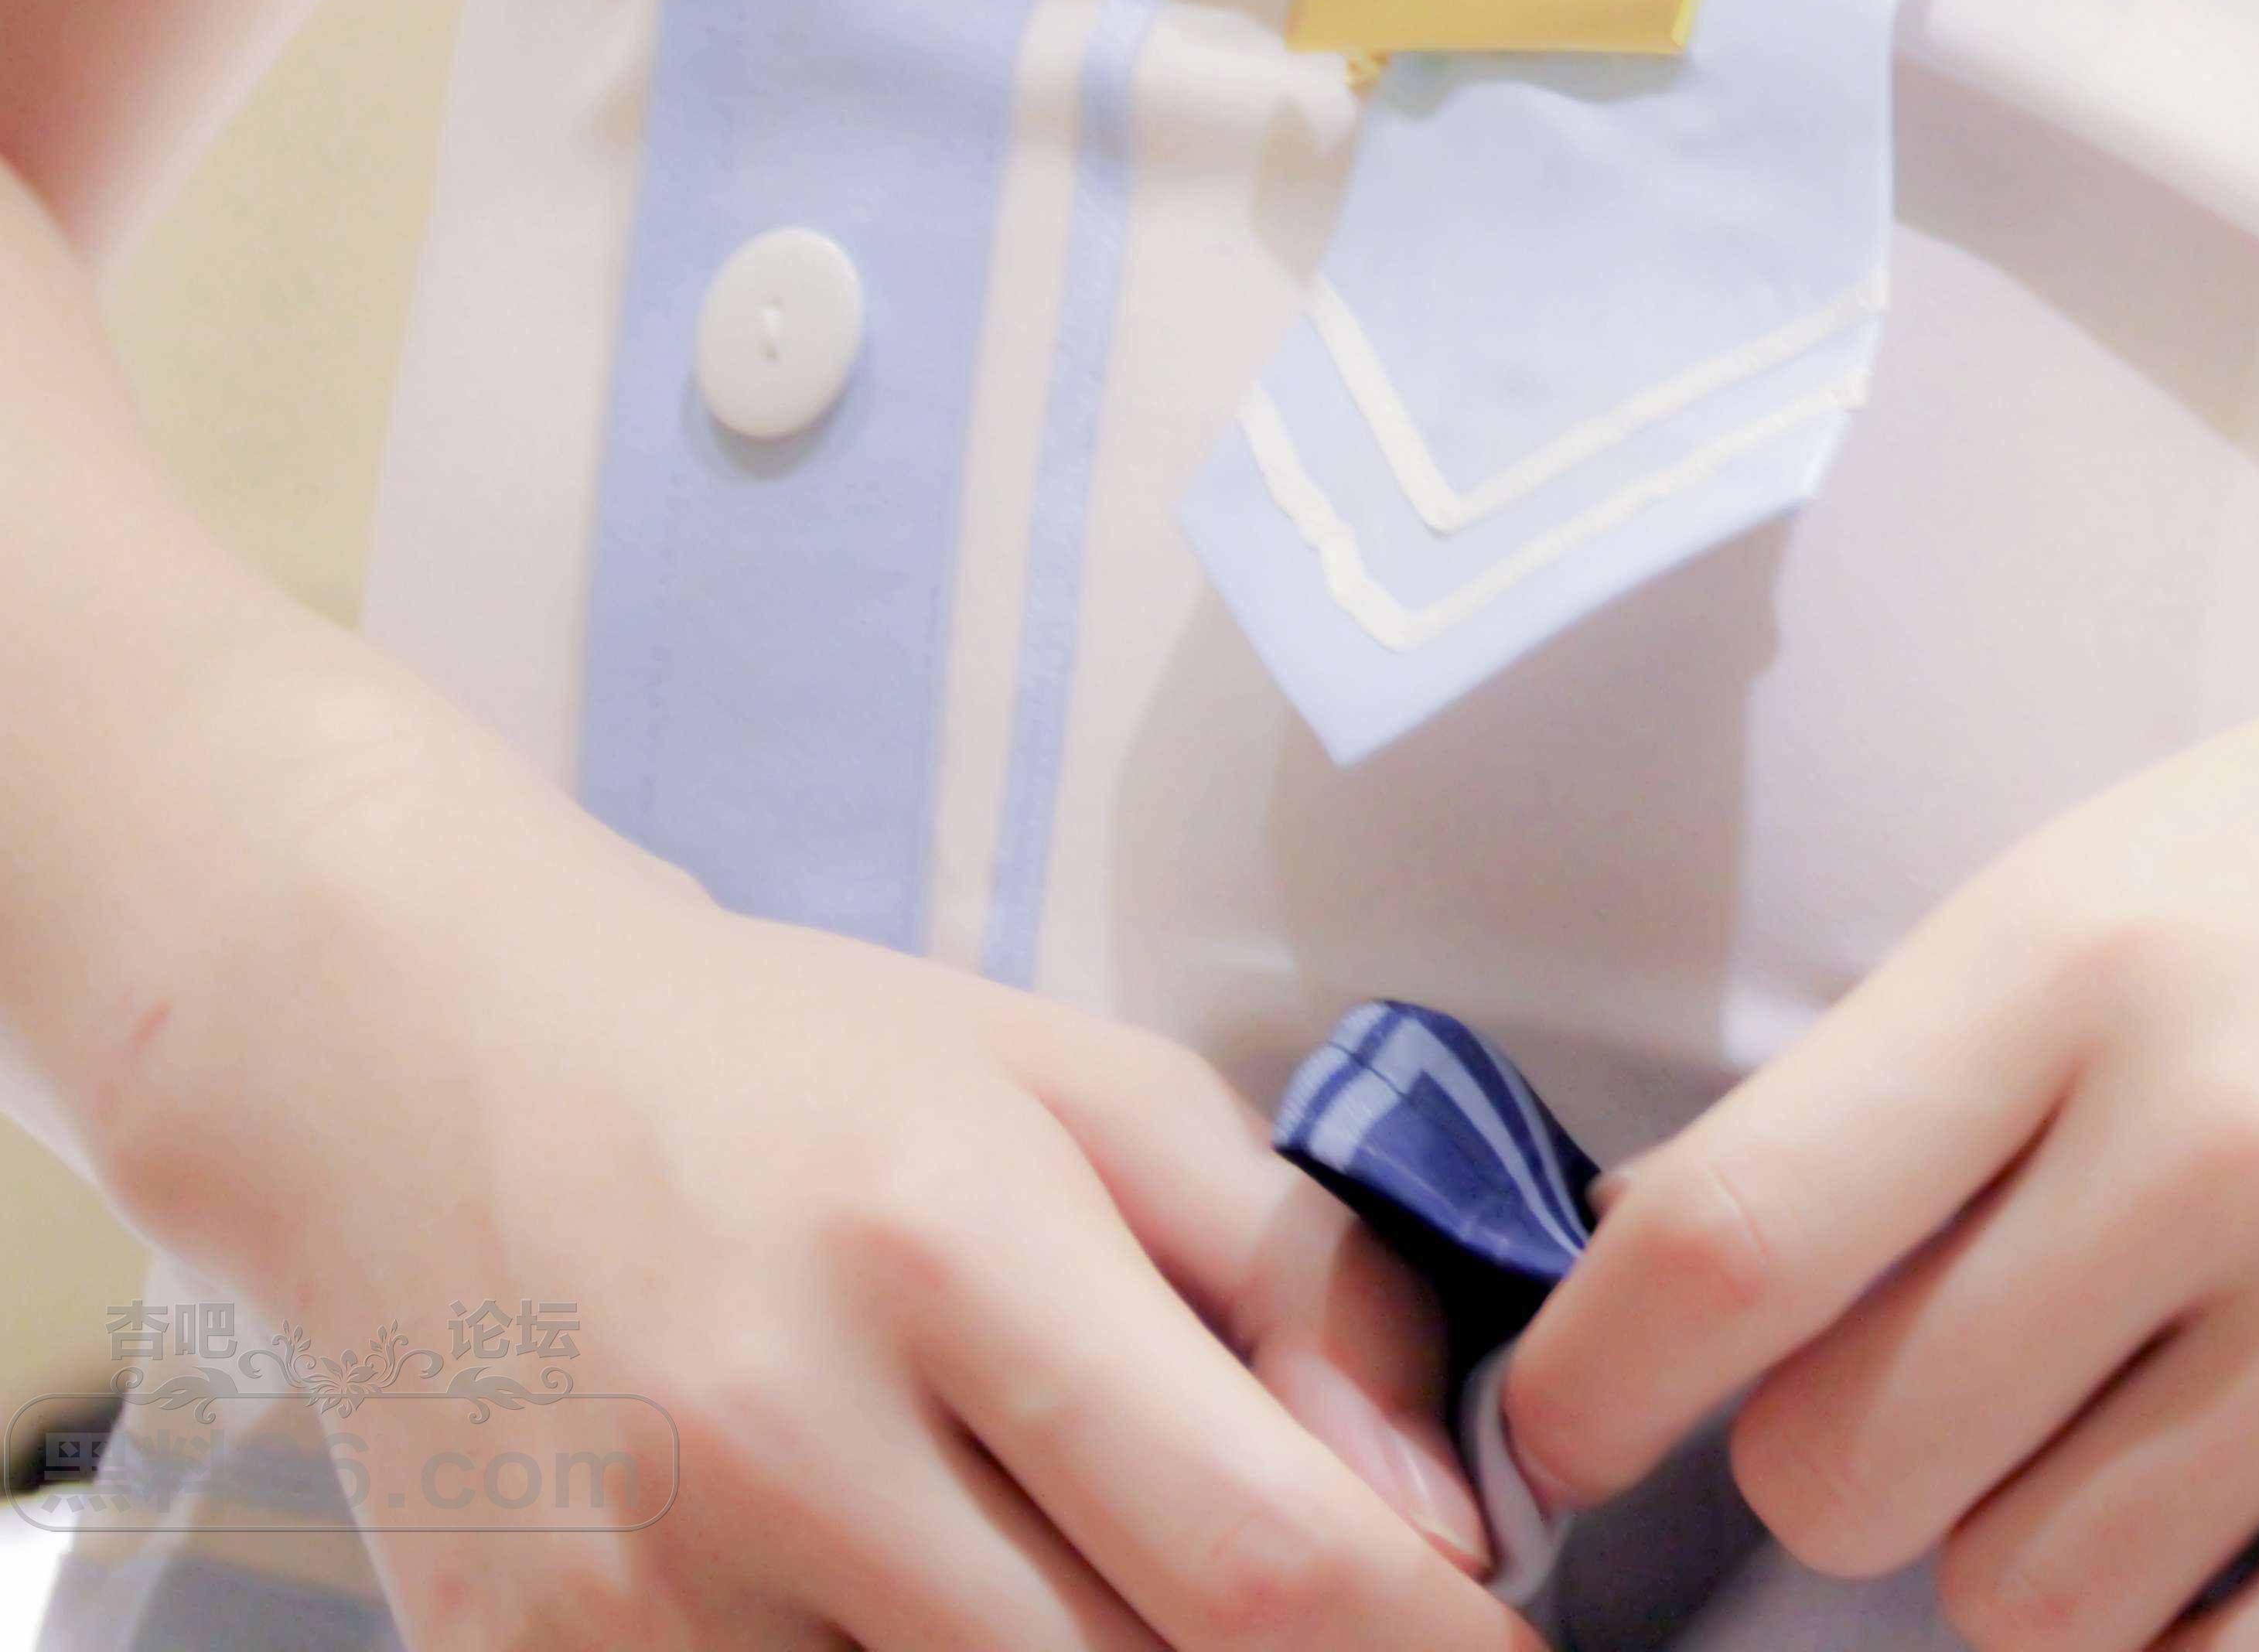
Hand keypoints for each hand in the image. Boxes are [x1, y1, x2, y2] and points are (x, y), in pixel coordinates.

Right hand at [94, 651, 1528, 1651]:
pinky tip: (963, 1608)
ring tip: (1125, 1577)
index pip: (1260, 1555)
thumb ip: (1298, 1278)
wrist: (420, 1060)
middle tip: (1327, 1622)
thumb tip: (1442, 1516)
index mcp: (947, 1247)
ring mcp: (636, 1593)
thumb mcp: (1086, 1090)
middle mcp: (780, 1435)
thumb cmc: (792, 1069)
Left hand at [1505, 544, 2258, 1651]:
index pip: (1725, 1238)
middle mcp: (2213, 1129)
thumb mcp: (2148, 858)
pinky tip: (2230, 1546)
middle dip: (1845, 1471)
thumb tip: (1705, 1285)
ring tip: (2131, 1427)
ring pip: (2035, 1601)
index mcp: (2072, 951)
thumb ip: (1942, 1068)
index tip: (1560, 1434)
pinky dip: (2197, 1648)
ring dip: (2027, 1558)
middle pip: (1854, 1470)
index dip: (1586, 1387)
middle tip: (1938, 1392)